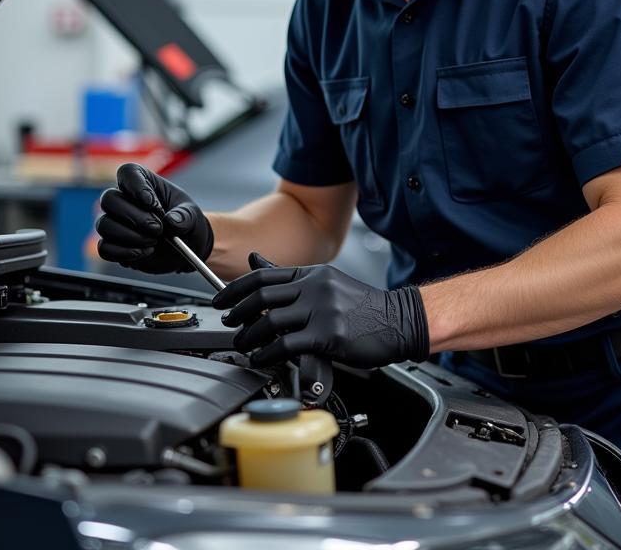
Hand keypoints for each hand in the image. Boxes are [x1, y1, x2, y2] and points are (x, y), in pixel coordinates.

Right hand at [96, 163, 212, 273]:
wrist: (185, 248)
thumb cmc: (186, 223)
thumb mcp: (193, 216)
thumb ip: (185, 216)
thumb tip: (172, 221)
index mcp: (144, 182)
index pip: (127, 172)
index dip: (135, 186)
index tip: (151, 203)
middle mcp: (124, 199)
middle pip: (108, 199)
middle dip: (134, 216)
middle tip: (158, 228)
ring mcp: (115, 222)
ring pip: (104, 225)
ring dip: (130, 236)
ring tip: (154, 241)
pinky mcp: (113, 245)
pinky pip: (104, 248)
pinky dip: (123, 253)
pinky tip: (144, 252)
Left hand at [212, 252, 429, 368]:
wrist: (399, 320)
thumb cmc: (363, 307)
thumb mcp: (328, 282)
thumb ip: (294, 278)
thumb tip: (257, 262)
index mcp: (313, 273)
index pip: (263, 275)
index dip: (236, 288)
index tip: (222, 301)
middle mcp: (315, 287)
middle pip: (261, 296)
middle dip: (237, 312)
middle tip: (228, 324)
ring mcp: (322, 310)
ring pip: (270, 321)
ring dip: (249, 337)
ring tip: (243, 345)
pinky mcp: (328, 335)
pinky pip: (286, 344)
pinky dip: (266, 354)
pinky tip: (261, 359)